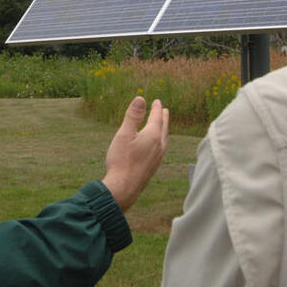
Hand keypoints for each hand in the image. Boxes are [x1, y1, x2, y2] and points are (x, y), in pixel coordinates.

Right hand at [101, 96, 168, 210]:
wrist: (124, 187)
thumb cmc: (121, 160)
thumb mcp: (124, 134)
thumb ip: (133, 116)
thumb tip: (141, 99)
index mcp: (153, 136)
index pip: (157, 117)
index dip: (156, 108)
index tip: (157, 101)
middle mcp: (159, 146)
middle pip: (163, 128)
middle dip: (163, 117)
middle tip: (164, 110)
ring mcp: (158, 158)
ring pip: (164, 139)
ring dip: (163, 130)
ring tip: (161, 126)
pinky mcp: (154, 167)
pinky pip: (161, 148)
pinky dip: (160, 141)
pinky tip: (155, 147)